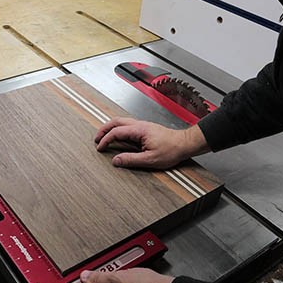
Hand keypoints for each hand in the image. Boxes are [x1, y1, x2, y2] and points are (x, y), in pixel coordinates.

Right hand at [94, 117, 209, 169]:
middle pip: (116, 121)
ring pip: (121, 122)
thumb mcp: (150, 159)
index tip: (100, 148)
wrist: (185, 144)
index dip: (105, 140)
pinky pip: (127, 126)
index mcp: (139, 130)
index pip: (116, 132)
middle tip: (97, 139)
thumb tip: (116, 161)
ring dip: (111, 128)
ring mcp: (142, 125)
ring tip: (104, 137)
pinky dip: (118, 130)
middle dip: (104, 129)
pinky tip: (118, 137)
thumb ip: (131, 160)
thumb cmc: (172, 150)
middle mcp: (140, 125)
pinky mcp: (145, 129)